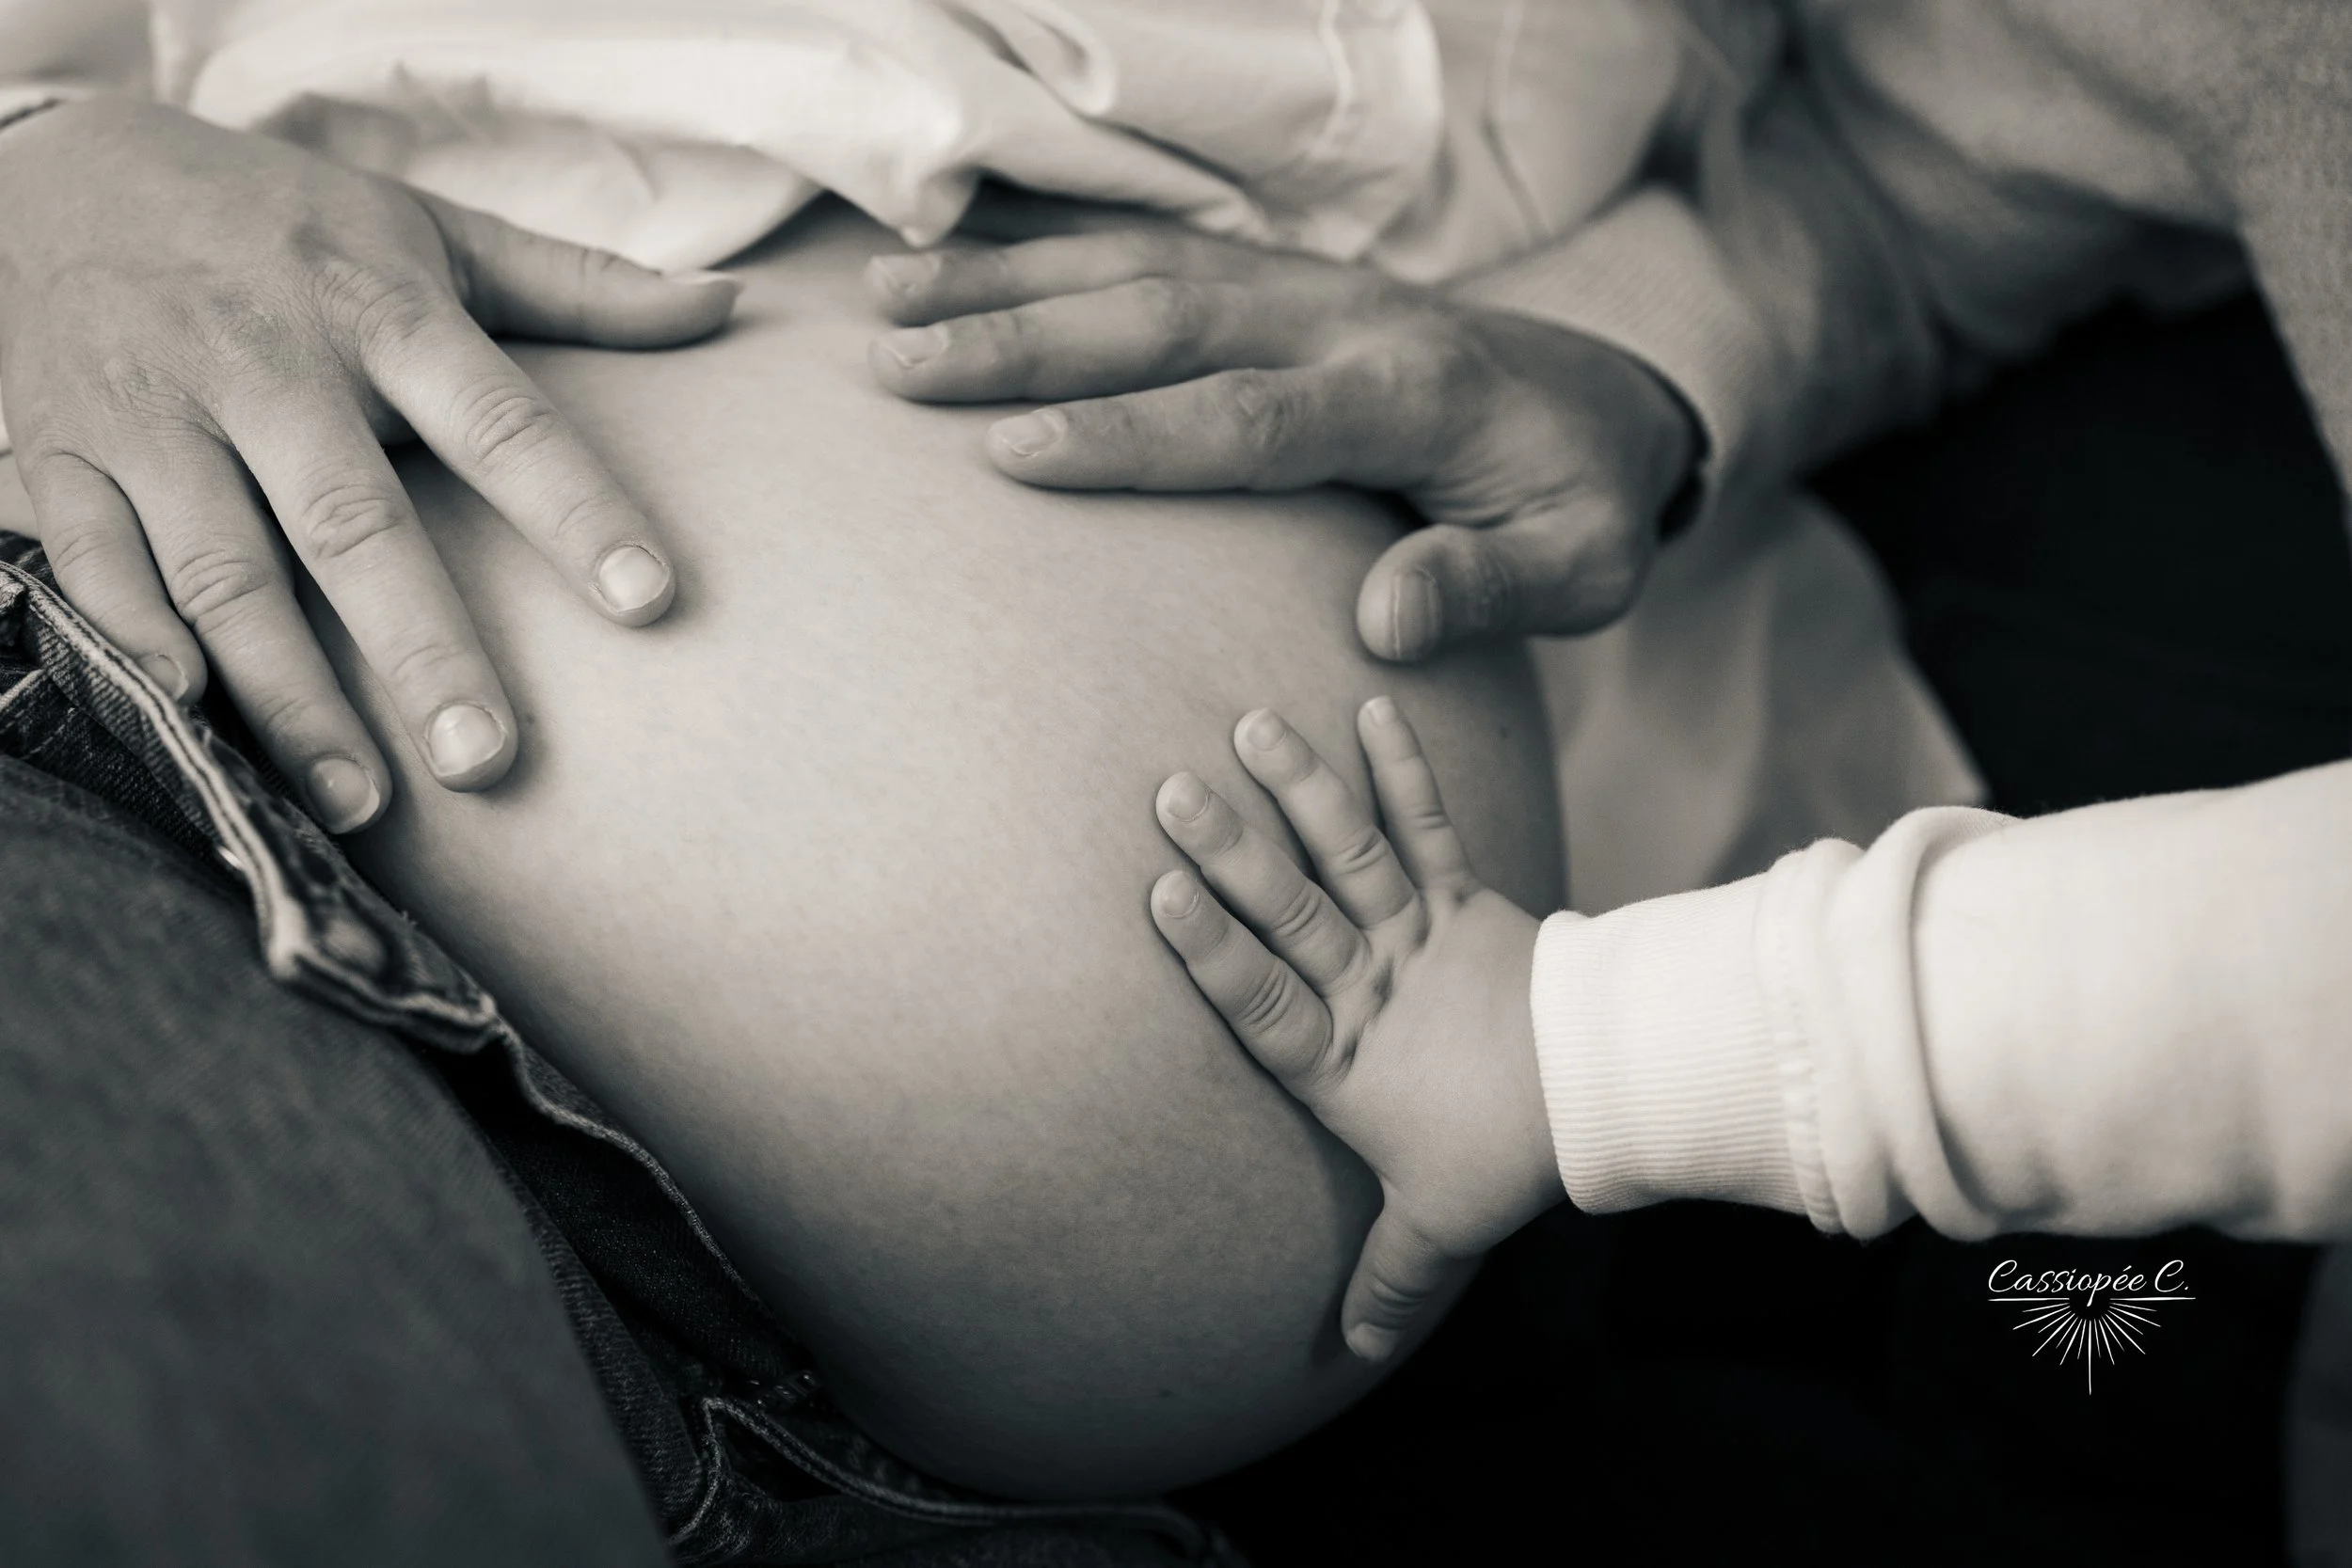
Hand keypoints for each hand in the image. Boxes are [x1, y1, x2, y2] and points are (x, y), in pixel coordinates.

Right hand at [0, 99, 739, 828]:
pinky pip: (90, 561)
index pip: (500, 418)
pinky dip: (129, 638)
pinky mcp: (56, 455)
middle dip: (422, 647)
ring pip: (224, 569)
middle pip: (354, 520)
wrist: (35, 163)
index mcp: (378, 311)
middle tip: (490, 762)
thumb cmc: (276, 222)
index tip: (652, 602)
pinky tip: (189, 715)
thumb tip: (728, 306)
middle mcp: (267, 366)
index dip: (576, 508)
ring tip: (362, 802)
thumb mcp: (426, 228)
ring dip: (290, 692)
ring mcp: (154, 415)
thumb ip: (577, 285)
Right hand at [865, 215, 1697, 661]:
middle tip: (899, 365)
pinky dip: (1052, 254)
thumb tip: (1384, 621)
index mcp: (1409, 398)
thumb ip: (1487, 586)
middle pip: (1167, 320)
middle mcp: (1344, 321)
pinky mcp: (1281, 283)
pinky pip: (1154, 253)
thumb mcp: (1578, 567)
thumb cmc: (1584, 503)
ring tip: (886, 301)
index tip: (1014, 452)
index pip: (1250, 418)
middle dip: (1025, 339)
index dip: (1131, 436)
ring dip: (1012, 281)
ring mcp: (1307, 289)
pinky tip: (955, 262)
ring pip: (1142, 270)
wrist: (1615, 397)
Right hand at [1149, 698, 1562, 1361]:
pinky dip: (1402, 768)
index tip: (1157, 896)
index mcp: (1341, 1059)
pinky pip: (1427, 826)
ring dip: (1301, 789)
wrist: (1607, 1094)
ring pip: (1346, 856)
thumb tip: (1348, 1355)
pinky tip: (1370, 705)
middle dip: (1232, 852)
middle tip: (1172, 791)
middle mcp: (1367, 986)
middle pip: (1290, 915)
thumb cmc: (1505, 1154)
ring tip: (1252, 723)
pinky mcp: (1461, 899)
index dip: (1210, 951)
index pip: (1261, 1000)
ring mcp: (1413, 934)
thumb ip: (1389, 1280)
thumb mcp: (1438, 1225)